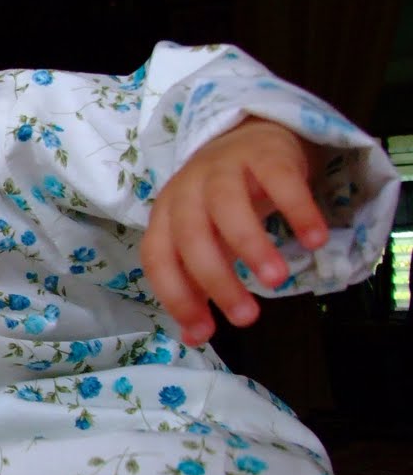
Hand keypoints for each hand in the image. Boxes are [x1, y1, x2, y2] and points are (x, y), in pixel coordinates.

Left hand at [140, 118, 328, 346]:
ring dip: (251, 246)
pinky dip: (297, 211)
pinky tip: (315, 241)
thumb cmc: (221, 203)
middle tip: (247, 317)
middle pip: (192, 236)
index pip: (158, 257)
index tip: (206, 330)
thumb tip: (196, 336)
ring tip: (276, 281)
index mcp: (165, 216)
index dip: (176, 296)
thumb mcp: (204, 242)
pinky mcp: (264, 153)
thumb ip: (197, 287)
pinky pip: (280, 181)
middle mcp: (188, 190)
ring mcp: (224, 168)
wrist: (250, 138)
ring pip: (229, 206)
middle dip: (217, 280)